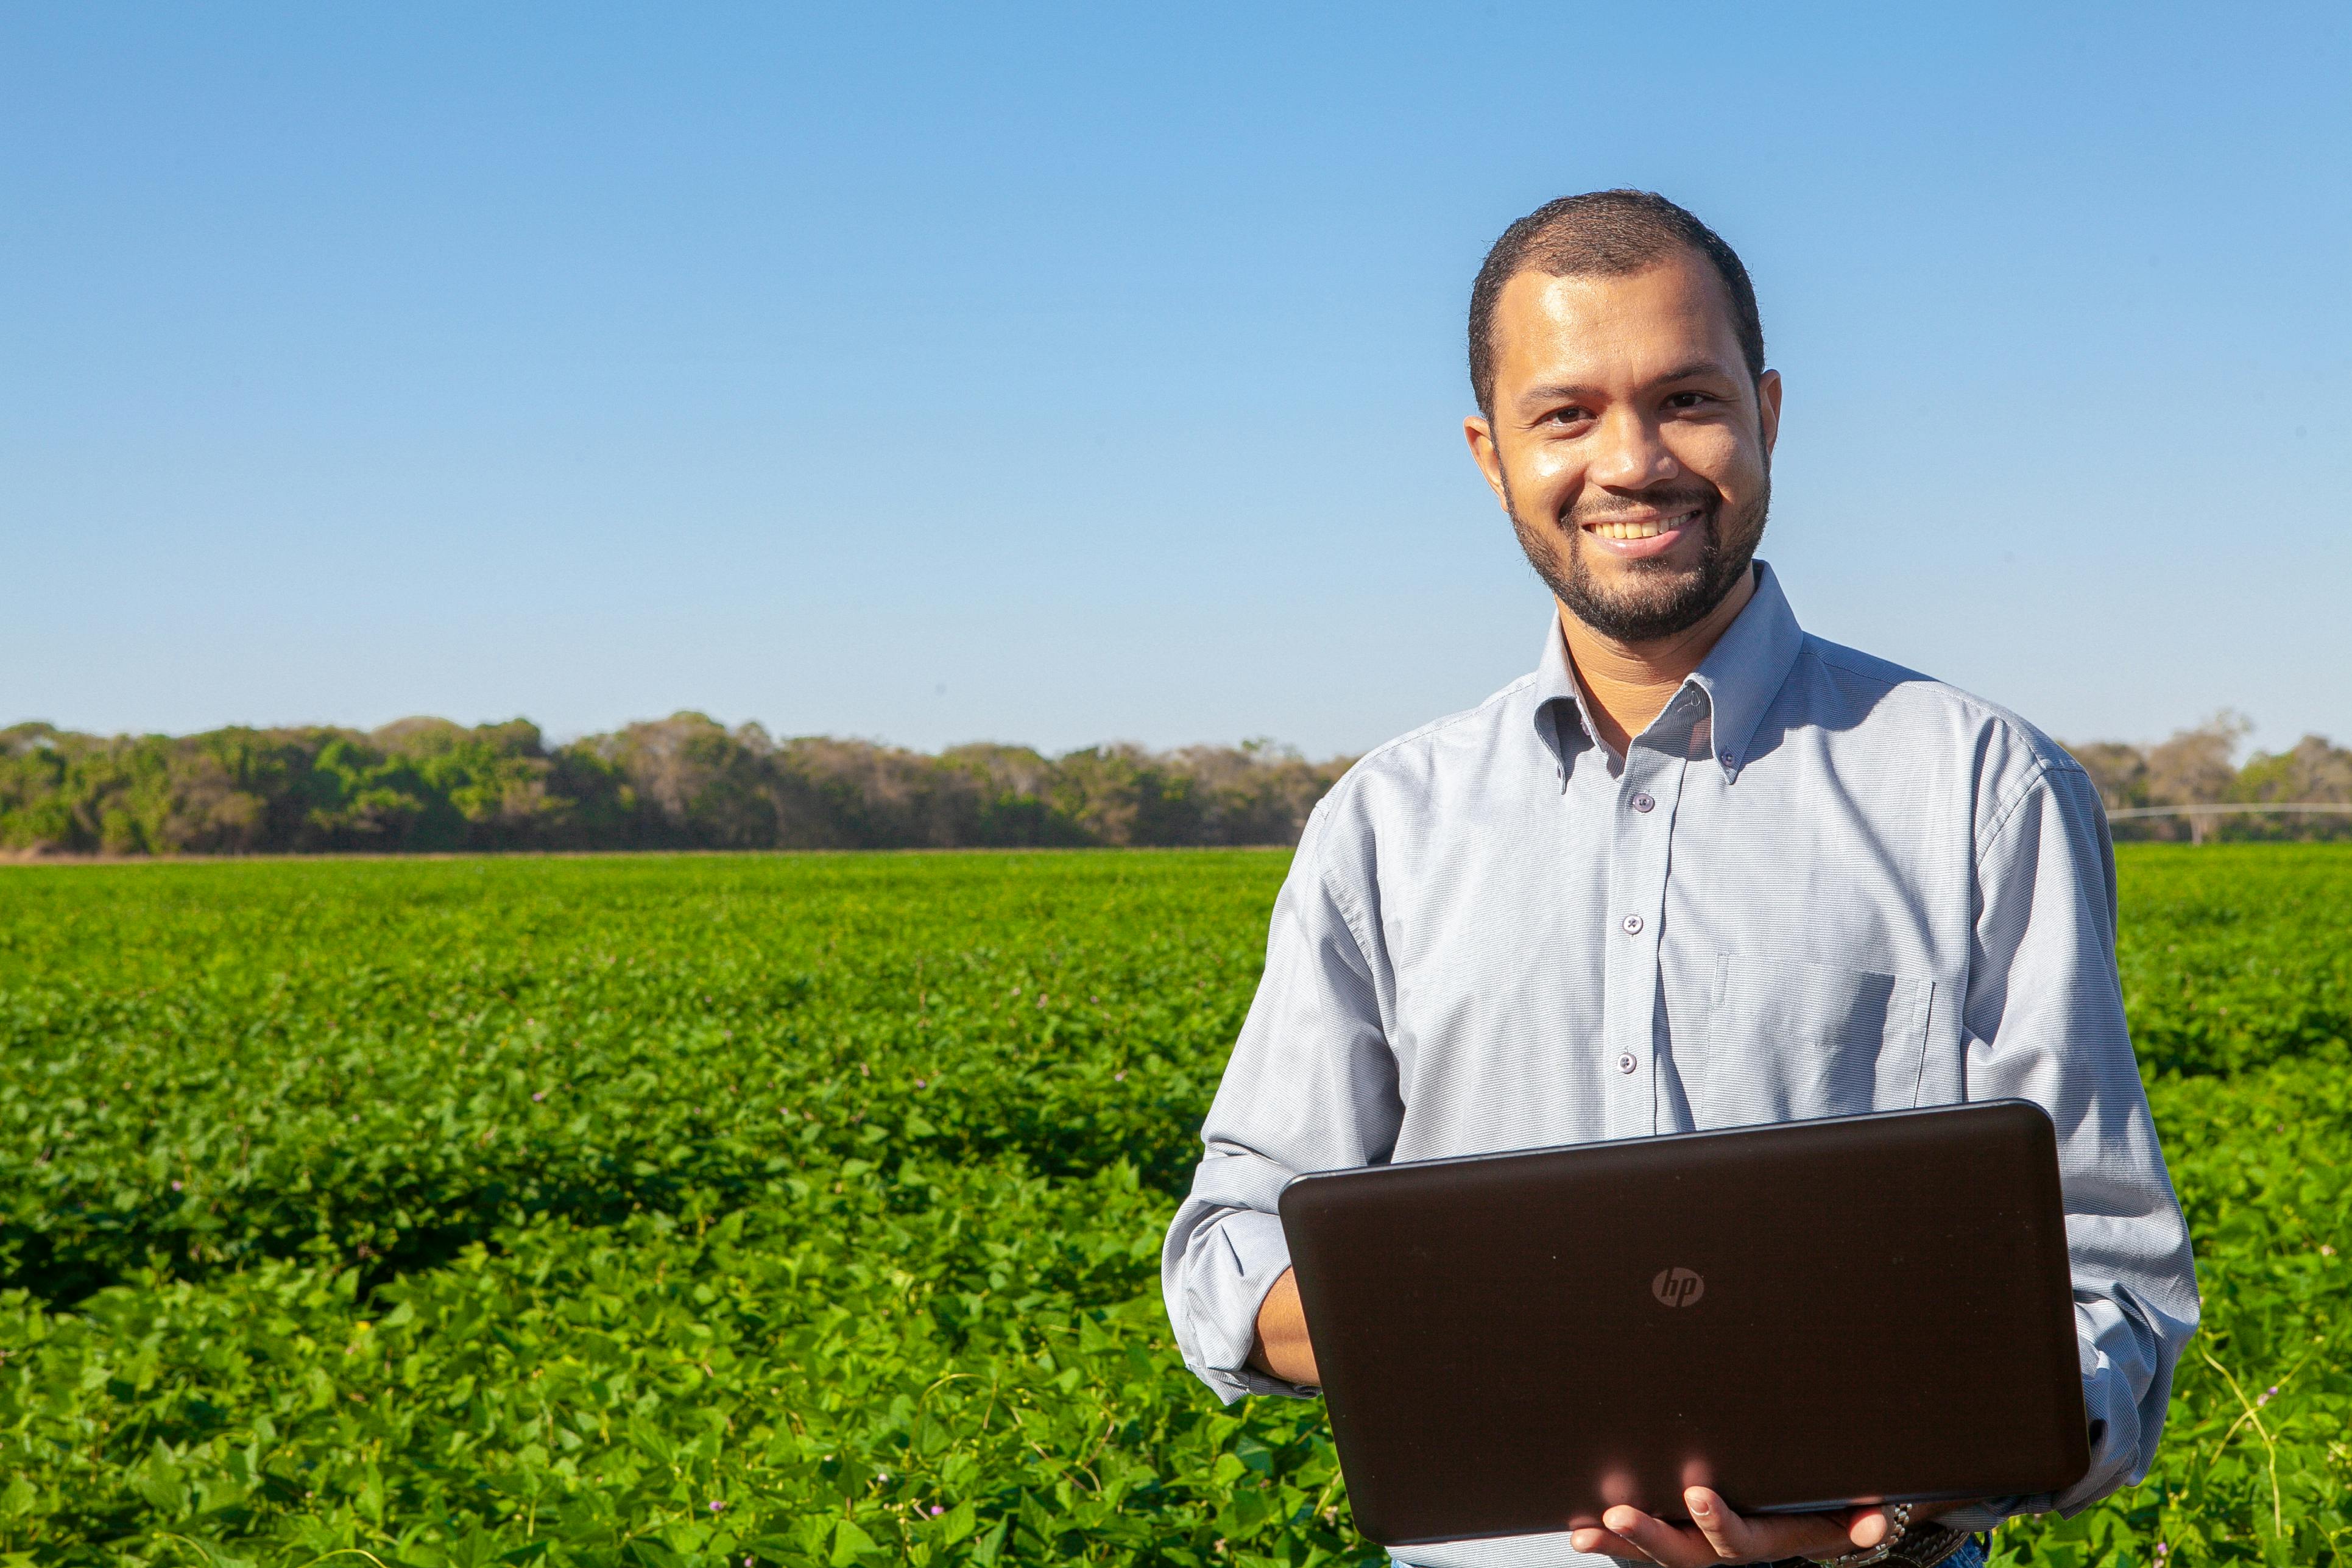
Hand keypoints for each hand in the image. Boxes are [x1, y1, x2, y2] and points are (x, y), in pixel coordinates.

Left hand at [1567, 1485, 1900, 1564]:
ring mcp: (1699, 1544)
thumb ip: (1860, 1520)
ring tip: (1584, 1533)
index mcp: (1766, 1541)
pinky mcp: (1680, 1532)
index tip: (1698, 1494)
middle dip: (1651, 1536)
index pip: (1738, 1539)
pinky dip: (1609, 1538)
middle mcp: (1726, 1549)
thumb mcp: (1851, 1514)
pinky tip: (1578, 1531)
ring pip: (1655, 1550)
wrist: (1819, 1518)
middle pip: (1684, 1553)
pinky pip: (1642, 1542)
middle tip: (1621, 1513)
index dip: (1718, 1522)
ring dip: (1619, 1541)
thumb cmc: (1832, 1507)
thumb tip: (1876, 1523)